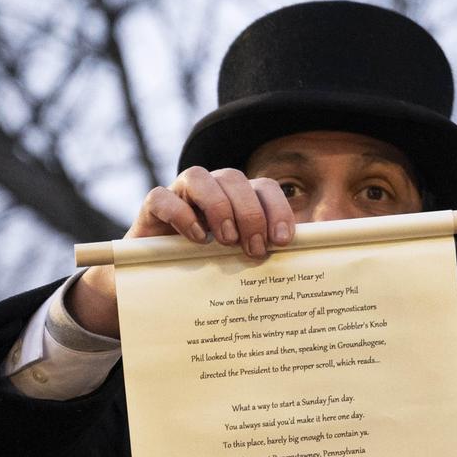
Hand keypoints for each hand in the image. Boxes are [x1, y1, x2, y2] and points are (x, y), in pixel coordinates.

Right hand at [69, 166, 294, 335]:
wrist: (156, 279)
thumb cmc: (208, 265)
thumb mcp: (240, 258)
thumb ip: (264, 252)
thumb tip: (304, 265)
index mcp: (238, 197)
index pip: (264, 187)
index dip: (278, 209)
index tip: (283, 240)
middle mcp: (211, 188)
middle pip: (234, 178)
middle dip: (250, 213)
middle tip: (255, 248)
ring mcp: (179, 194)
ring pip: (198, 176)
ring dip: (218, 206)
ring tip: (227, 240)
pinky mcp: (152, 207)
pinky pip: (162, 197)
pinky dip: (181, 214)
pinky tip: (196, 238)